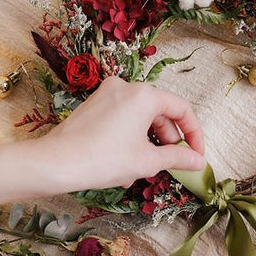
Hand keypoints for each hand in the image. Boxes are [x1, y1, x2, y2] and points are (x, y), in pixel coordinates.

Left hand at [40, 77, 205, 190]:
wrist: (55, 163)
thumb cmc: (103, 159)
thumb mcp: (147, 161)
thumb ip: (178, 158)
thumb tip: (200, 162)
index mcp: (144, 95)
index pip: (182, 109)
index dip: (194, 134)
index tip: (196, 155)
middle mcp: (127, 86)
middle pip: (160, 112)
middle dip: (169, 140)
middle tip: (172, 164)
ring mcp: (107, 93)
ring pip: (141, 116)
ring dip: (150, 141)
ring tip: (147, 169)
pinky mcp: (94, 104)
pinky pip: (123, 117)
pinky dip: (132, 136)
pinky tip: (127, 162)